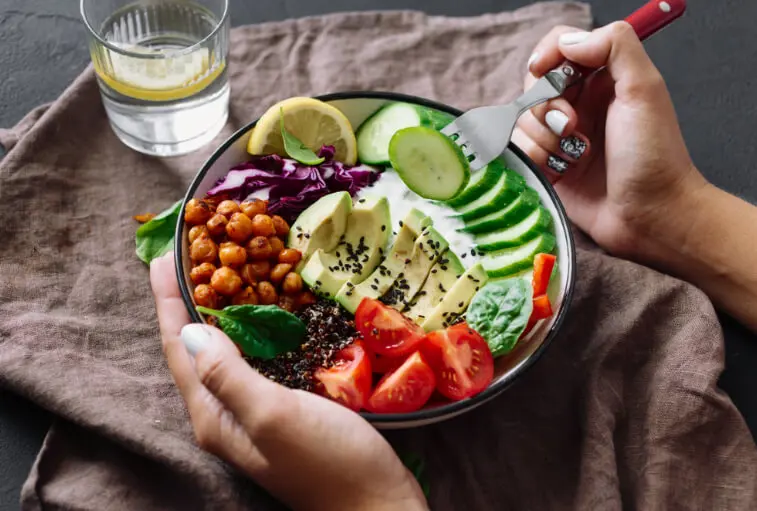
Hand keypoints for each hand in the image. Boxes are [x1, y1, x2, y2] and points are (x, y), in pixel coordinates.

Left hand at [149, 253, 427, 510]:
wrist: (378, 505)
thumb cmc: (330, 462)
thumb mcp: (275, 416)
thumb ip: (228, 375)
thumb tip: (190, 331)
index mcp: (214, 416)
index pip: (180, 347)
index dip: (168, 300)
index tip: (164, 253)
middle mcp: (226, 414)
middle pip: (196, 348)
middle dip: (188, 299)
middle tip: (194, 252)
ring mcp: (254, 412)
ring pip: (225, 352)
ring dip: (218, 310)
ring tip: (223, 270)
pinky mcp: (283, 408)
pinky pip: (256, 358)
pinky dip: (253, 328)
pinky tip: (266, 311)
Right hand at [513, 22, 708, 261]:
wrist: (650, 215)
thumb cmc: (653, 154)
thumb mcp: (644, 88)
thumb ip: (614, 46)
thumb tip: (566, 42)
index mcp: (603, 78)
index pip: (559, 47)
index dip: (546, 55)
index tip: (542, 71)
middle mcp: (580, 103)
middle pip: (533, 85)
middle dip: (545, 105)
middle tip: (572, 126)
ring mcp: (561, 136)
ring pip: (523, 120)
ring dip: (544, 138)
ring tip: (575, 156)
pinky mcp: (548, 166)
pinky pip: (521, 151)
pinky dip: (537, 159)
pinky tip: (563, 172)